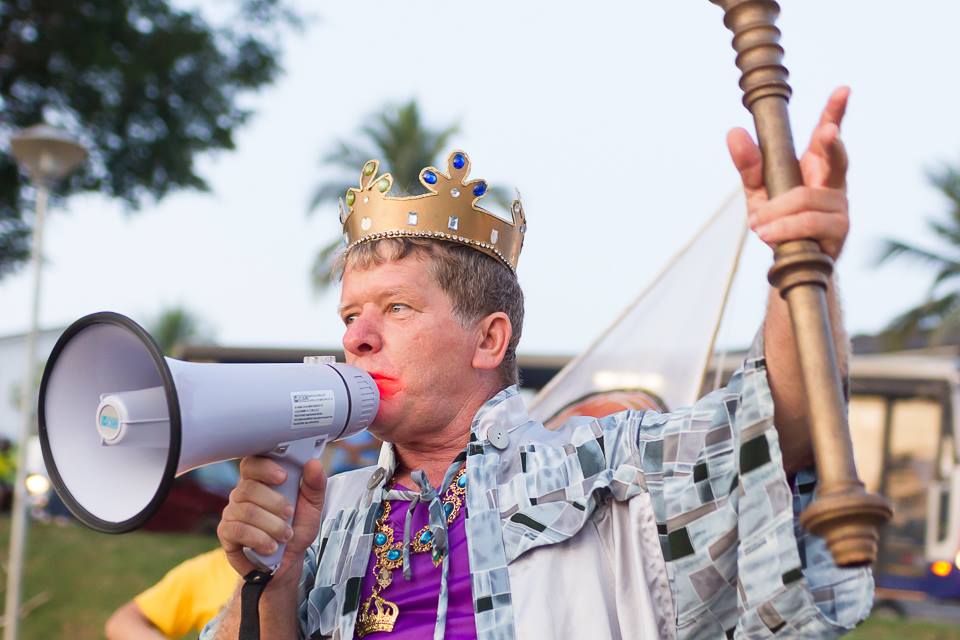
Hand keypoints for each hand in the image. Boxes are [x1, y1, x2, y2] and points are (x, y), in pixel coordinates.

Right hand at [217, 456, 326, 581]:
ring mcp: (232, 512)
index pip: (253, 463)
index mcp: (261, 481)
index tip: (283, 477)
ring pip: (246, 511)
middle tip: (290, 515)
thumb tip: (314, 464)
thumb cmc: (296, 529)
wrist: (286, 561)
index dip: (265, 467)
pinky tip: (271, 546)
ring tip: (286, 535)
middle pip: (249, 488)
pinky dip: (259, 538)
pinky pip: (238, 530)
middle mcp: (242, 493)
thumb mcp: (312, 507)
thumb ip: (314, 485)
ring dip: (271, 525)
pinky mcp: (226, 532)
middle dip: (275, 503)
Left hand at [727, 86, 850, 260]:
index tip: (842, 90)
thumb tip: (734, 132)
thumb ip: (749, 164)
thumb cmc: (779, 219)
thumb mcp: (758, 190)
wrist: (789, 261)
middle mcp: (833, 183)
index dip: (835, 112)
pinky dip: (784, 228)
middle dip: (832, 144)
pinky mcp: (839, 232)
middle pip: (838, 159)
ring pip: (807, 199)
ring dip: (776, 211)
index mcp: (816, 166)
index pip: (828, 135)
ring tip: (755, 224)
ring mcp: (840, 207)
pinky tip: (767, 234)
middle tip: (828, 132)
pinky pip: (810, 224)